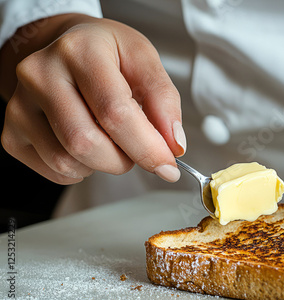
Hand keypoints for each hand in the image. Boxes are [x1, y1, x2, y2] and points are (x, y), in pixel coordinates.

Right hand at [1, 15, 185, 183]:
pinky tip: (89, 144)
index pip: (115, 112)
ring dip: (103, 164)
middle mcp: (41, 75)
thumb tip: (172, 145)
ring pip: (67, 162)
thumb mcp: (144, 60)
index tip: (167, 165)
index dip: (147, 148)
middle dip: (123, 159)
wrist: (66, 47)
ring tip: (110, 139)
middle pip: (86, 143)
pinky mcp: (12, 132)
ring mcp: (20, 105)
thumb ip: (163, 101)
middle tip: (136, 148)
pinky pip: (54, 172)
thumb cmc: (107, 54)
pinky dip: (82, 169)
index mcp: (80, 51)